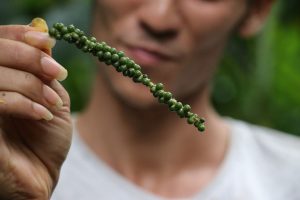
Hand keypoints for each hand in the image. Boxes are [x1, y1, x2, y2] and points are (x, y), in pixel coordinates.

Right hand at [0, 22, 71, 199]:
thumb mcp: (52, 100)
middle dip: (27, 56)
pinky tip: (42, 113)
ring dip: (30, 83)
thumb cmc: (45, 141)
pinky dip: (22, 102)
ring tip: (53, 102)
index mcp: (0, 81)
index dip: (17, 36)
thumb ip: (45, 74)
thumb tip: (44, 40)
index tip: (45, 40)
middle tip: (56, 71)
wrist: (41, 177)